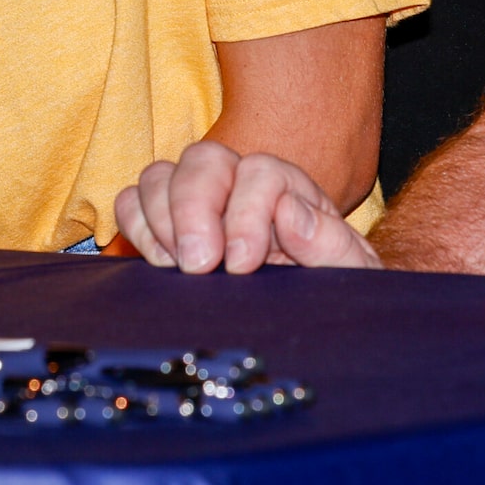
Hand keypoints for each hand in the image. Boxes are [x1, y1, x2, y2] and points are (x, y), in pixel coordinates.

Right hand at [114, 140, 384, 273]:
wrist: (310, 324)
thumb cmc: (333, 295)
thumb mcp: (352, 277)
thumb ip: (333, 243)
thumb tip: (290, 212)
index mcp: (289, 190)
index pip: (260, 171)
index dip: (247, 212)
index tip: (243, 263)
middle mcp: (239, 186)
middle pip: (203, 160)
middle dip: (193, 209)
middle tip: (198, 265)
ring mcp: (198, 203)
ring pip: (161, 174)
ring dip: (161, 218)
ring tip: (178, 266)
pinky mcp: (163, 225)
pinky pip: (132, 202)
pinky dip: (137, 225)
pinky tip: (160, 264)